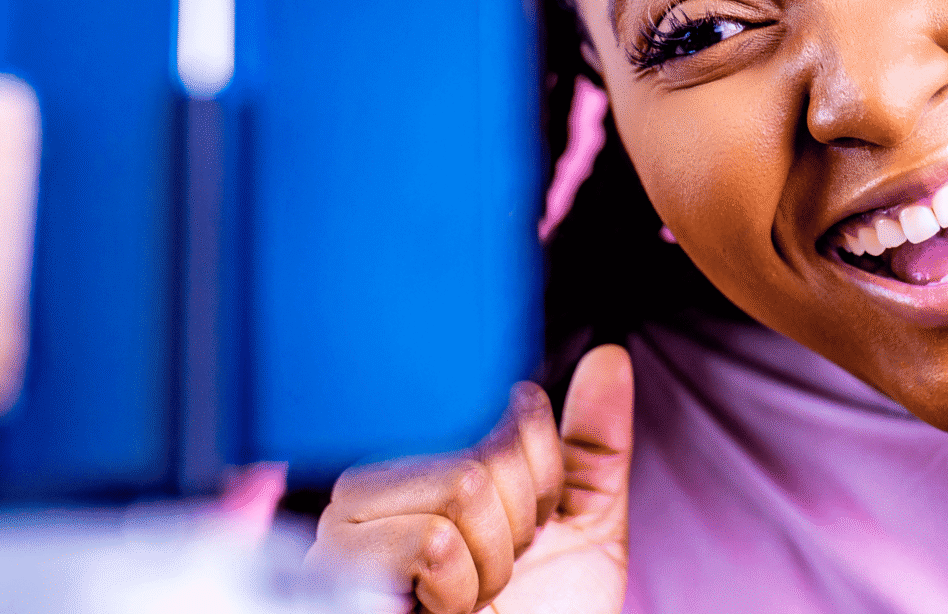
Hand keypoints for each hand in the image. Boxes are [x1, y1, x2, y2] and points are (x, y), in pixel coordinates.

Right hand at [311, 344, 633, 613]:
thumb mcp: (584, 529)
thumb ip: (595, 446)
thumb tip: (609, 358)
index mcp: (435, 453)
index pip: (512, 405)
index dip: (546, 478)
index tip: (528, 528)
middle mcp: (382, 476)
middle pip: (484, 442)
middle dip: (519, 524)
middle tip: (499, 569)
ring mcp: (351, 524)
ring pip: (460, 483)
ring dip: (492, 560)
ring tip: (471, 592)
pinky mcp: (339, 572)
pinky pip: (433, 540)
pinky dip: (462, 590)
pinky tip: (442, 611)